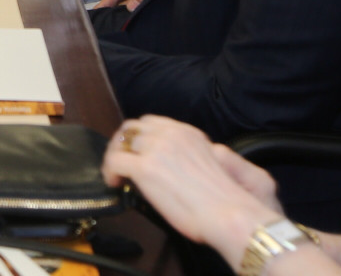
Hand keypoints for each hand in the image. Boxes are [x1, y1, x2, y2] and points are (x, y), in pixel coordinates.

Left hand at [102, 116, 285, 260]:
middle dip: (124, 142)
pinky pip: (115, 162)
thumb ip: (195, 155)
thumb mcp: (217, 163)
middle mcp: (172, 135)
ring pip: (122, 142)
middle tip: (122, 160)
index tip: (139, 152)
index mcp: (190, 134)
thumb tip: (178, 165)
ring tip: (116, 174)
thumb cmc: (230, 202)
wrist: (231, 215)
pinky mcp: (146, 168)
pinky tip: (114, 184)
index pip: (155, 124)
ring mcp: (158, 149)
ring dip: (115, 156)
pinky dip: (109, 171)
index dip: (142, 138)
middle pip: (134, 128)